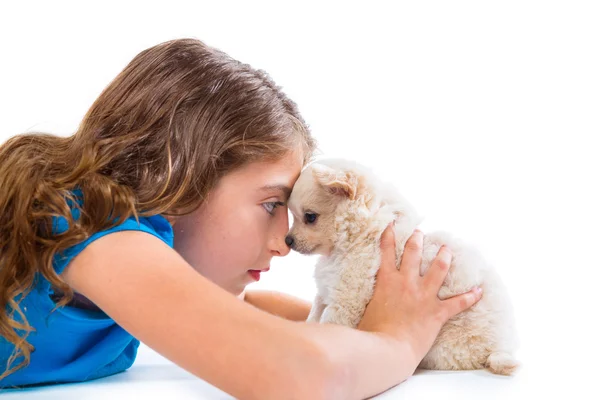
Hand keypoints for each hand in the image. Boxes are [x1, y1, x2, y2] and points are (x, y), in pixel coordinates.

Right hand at [358, 224, 482, 359]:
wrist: (387, 350)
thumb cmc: (370, 334)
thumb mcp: (365, 309)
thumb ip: (369, 300)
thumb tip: (361, 302)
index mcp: (386, 281)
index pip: (387, 251)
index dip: (390, 235)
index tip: (393, 224)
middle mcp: (406, 282)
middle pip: (414, 253)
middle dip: (417, 239)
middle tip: (420, 232)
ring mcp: (424, 296)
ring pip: (439, 269)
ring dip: (444, 257)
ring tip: (447, 248)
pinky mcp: (437, 312)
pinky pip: (458, 302)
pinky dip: (470, 296)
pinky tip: (479, 291)